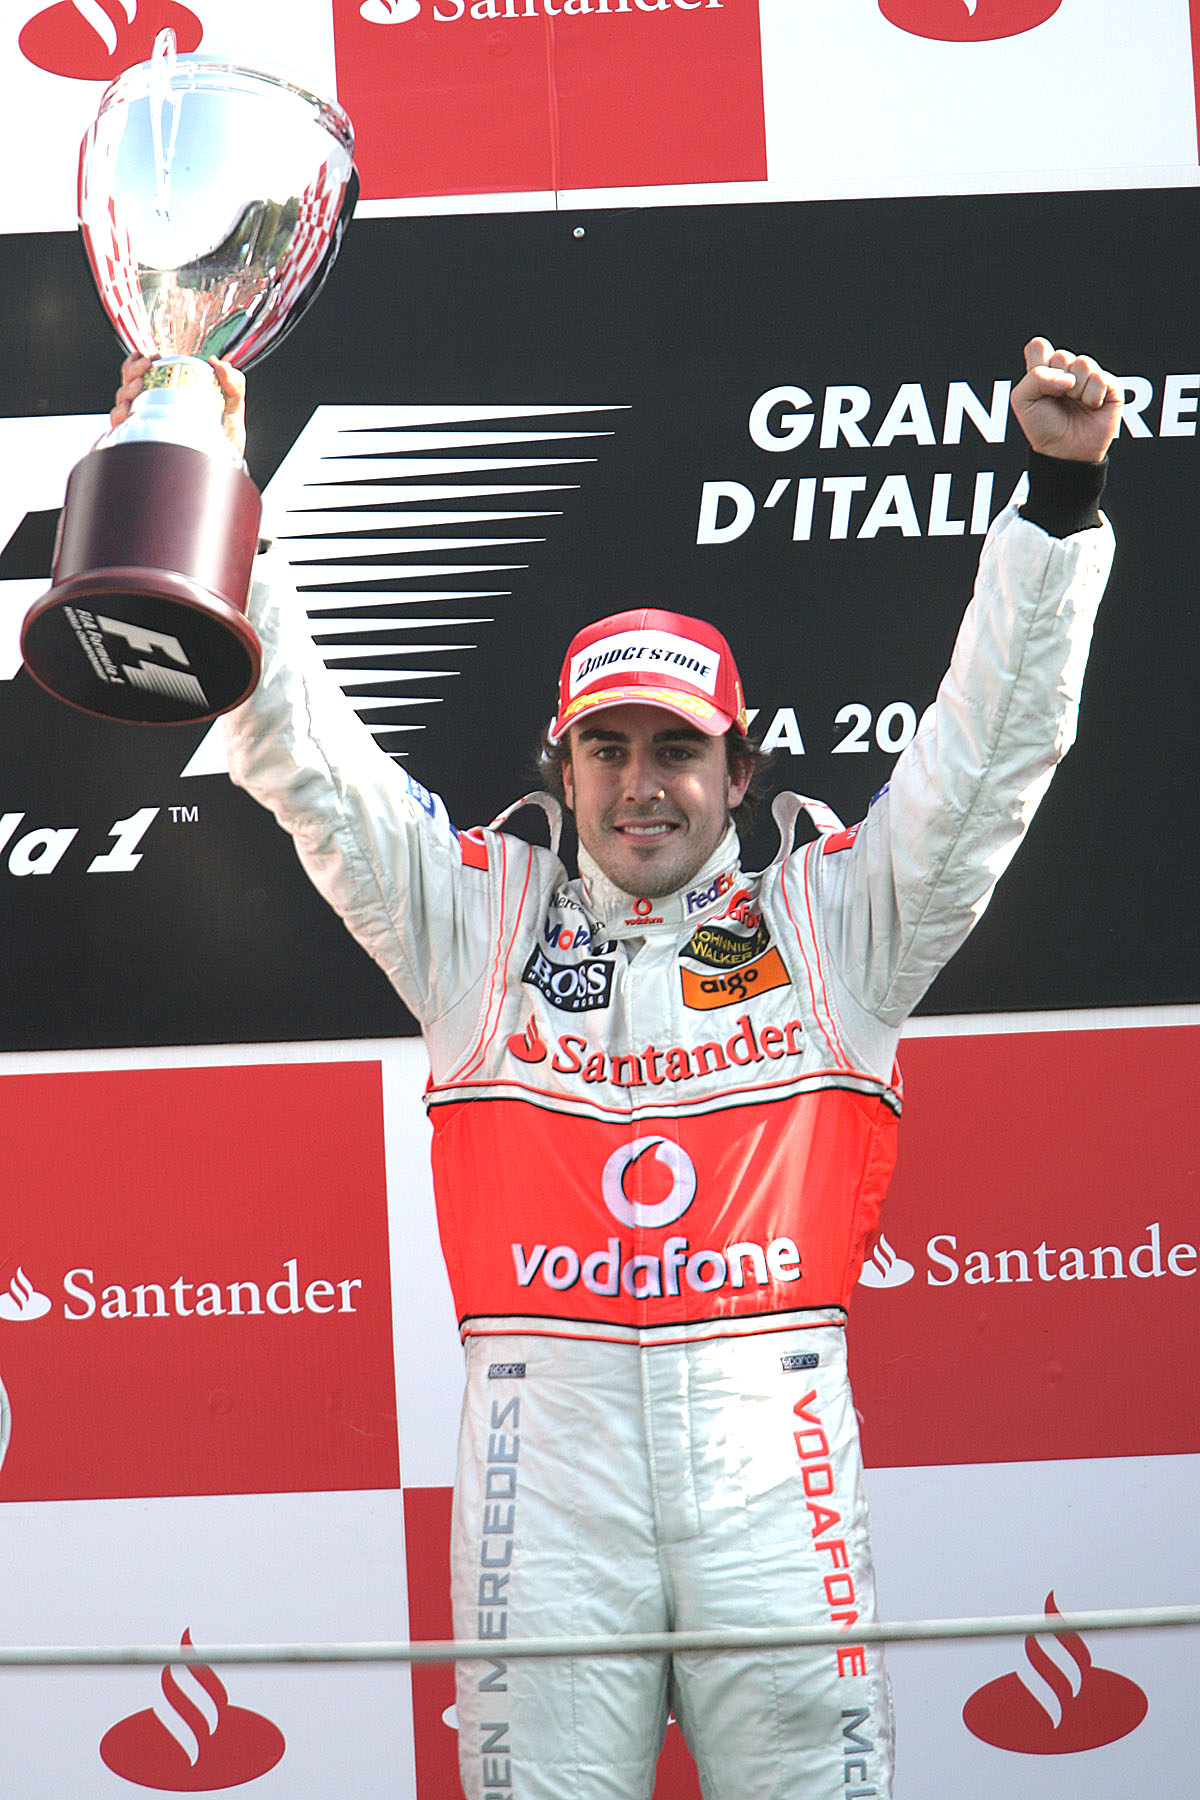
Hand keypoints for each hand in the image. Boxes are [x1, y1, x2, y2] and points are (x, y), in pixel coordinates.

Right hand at [110, 353, 247, 459]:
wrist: (225, 468)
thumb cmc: (226, 439)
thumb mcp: (233, 405)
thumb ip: (233, 382)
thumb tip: (218, 363)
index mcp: (169, 394)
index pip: (145, 371)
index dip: (141, 360)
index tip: (152, 356)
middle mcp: (153, 408)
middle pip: (129, 381)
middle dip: (132, 370)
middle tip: (146, 366)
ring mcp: (145, 425)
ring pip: (122, 401)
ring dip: (126, 389)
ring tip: (139, 386)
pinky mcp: (140, 444)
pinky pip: (120, 428)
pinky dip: (119, 416)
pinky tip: (127, 411)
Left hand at [1010, 337, 1121, 462]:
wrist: (1065, 452)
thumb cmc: (1042, 427)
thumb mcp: (1023, 401)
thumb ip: (1035, 377)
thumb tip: (1069, 377)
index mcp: (1045, 369)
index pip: (1039, 346)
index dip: (1038, 363)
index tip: (1038, 384)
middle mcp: (1067, 370)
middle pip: (1061, 354)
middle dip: (1056, 381)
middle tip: (1058, 400)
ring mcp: (1089, 376)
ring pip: (1083, 363)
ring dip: (1076, 390)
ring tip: (1075, 404)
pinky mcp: (1110, 385)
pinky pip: (1101, 378)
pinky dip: (1093, 396)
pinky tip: (1091, 407)